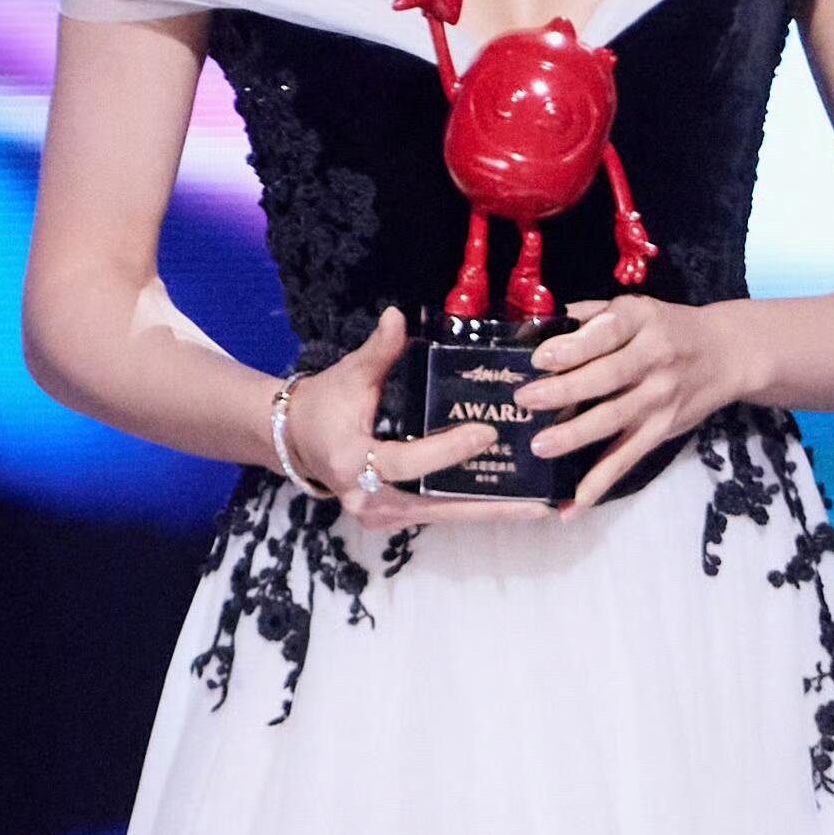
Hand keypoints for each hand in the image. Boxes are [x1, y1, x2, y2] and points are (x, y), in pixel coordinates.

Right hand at [284, 307, 542, 530]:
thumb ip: (378, 351)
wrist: (297, 439)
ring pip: (441, 515)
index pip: (406, 462)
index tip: (486, 433)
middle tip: (536, 504)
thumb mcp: (349, 375)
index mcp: (352, 461)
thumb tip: (398, 316)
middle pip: (435, 505)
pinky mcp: (392, 518)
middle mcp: (367, 499)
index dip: (446, 451)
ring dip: (488, 512)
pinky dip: (471, 507)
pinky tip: (510, 503)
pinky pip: (436, 514)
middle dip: (487, 505)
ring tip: (536, 508)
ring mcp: (380, 516)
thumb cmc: (325, 404)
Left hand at [518, 294, 744, 508]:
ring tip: (540, 446)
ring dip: (575, 436)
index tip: (540, 358)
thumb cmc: (666, 329)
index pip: (608, 333)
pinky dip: (599, 483)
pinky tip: (572, 504)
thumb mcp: (636, 309)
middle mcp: (655, 359)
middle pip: (606, 378)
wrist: (725, 355)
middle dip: (563, 390)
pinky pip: (627, 459)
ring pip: (614, 419)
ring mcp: (660, 399)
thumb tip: (533, 328)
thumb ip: (589, 316)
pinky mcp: (661, 431)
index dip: (574, 346)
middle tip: (525, 400)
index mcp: (642, 320)